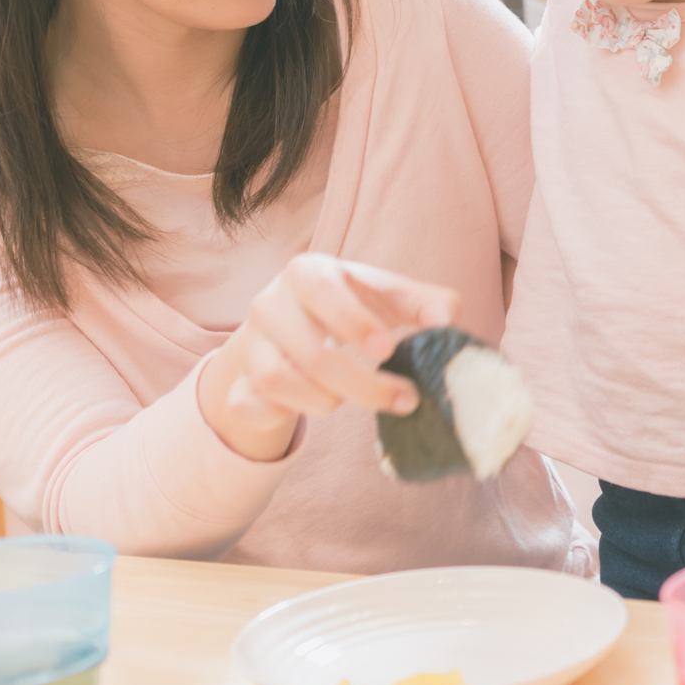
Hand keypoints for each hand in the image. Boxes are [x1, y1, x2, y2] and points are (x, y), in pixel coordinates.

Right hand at [199, 254, 458, 460]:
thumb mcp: (386, 297)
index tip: (389, 349)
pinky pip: (248, 405)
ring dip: (325, 400)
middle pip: (310, 351)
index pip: (321, 289)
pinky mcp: (237, 381)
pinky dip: (277, 414)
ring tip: (351, 398)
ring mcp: (250, 343)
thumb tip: (447, 320)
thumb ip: (424, 302)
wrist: (289, 331)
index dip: (353, 320)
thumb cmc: (351, 308)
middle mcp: (270, 303)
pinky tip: (302, 408)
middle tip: (405, 398)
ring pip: (279, 381)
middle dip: (361, 383)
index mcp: (308, 271)